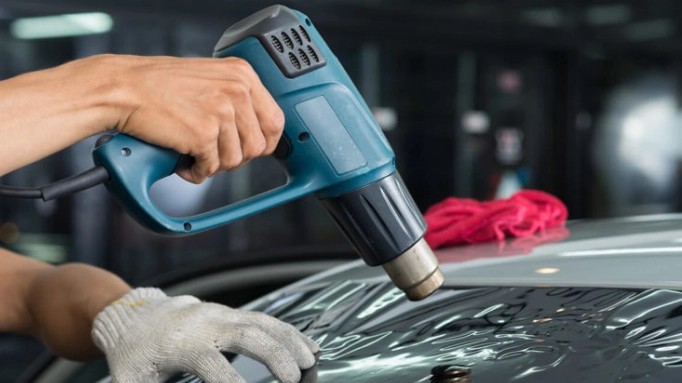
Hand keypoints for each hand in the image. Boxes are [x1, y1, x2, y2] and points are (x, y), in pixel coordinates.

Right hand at [87, 54, 283, 183]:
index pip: (275, 121)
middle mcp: (237, 91)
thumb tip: (256, 133)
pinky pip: (210, 169)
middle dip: (235, 157)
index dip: (265, 143)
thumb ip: (235, 99)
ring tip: (192, 154)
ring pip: (235, 161)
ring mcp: (221, 112)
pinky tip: (182, 161)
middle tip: (212, 153)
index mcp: (243, 75)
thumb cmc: (158, 85)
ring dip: (213, 165)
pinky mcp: (203, 134)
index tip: (250, 150)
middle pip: (258, 146)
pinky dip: (195, 172)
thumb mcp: (210, 79)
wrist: (123, 88)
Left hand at [92, 288, 317, 382]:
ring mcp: (220, 314)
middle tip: (294, 379)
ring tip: (310, 361)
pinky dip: (289, 332)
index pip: (213, 366)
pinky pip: (265, 319)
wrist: (133, 317)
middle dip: (273, 356)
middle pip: (246, 334)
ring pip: (262, 322)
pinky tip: (307, 346)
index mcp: (181, 344)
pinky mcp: (230, 313)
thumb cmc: (133, 357)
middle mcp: (205, 324)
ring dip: (289, 340)